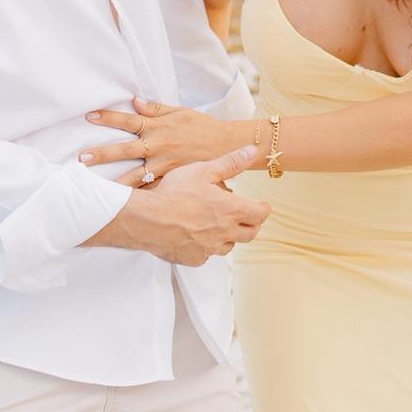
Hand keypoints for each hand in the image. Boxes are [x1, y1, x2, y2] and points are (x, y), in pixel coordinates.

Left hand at [80, 97, 247, 186]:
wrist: (228, 146)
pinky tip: (126, 205)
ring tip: (99, 189)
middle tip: (82, 157)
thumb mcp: (180, 112)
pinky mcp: (173, 179)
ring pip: (136, 174)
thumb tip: (134, 100)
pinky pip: (153, 189)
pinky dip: (140, 196)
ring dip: (116, 181)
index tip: (89, 116)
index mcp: (158, 126)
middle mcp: (159, 145)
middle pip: (126, 148)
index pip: (129, 119)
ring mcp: (165, 164)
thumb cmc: (203, 127)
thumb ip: (156, 108)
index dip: (109, 117)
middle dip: (103, 153)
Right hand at [87, 145, 271, 264]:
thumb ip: (231, 163)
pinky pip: (207, 255)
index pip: (260, 214)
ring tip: (221, 226)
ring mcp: (210, 248)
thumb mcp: (203, 170)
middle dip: (252, 225)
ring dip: (230, 236)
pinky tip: (198, 236)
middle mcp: (225, 233)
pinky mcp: (195, 259)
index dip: (263, 209)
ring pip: (229, 246)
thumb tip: (253, 152)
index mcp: (231, 210)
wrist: (147, 220)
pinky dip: (207, 246)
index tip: (262, 206)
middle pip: (250, 234)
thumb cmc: (174, 193)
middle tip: (247, 217)